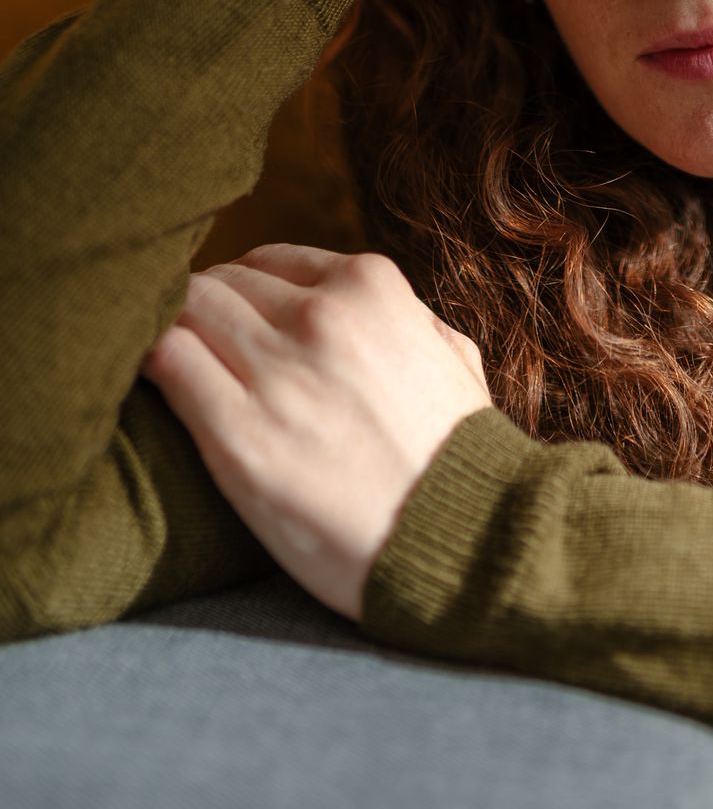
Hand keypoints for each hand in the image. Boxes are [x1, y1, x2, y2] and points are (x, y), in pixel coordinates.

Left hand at [138, 243, 492, 621]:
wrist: (463, 545)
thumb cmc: (460, 456)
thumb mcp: (454, 355)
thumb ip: (405, 316)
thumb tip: (361, 305)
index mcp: (371, 286)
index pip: (267, 262)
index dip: (243, 295)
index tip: (232, 327)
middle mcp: (321, 316)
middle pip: (218, 284)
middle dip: (201, 315)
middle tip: (196, 357)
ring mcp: (278, 373)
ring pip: (184, 311)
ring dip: (171, 336)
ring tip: (172, 372)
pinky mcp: (237, 435)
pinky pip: (167, 364)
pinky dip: (152, 365)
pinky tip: (155, 386)